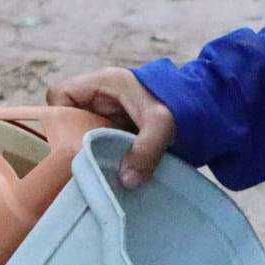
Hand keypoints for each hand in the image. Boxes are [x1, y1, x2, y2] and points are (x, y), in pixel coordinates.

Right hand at [46, 67, 175, 187]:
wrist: (208, 108)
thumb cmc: (182, 104)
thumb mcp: (163, 123)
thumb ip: (146, 149)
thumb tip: (128, 181)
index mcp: (105, 84)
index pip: (61, 93)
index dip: (57, 115)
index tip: (66, 140)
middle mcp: (102, 99)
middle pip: (67, 119)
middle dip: (69, 143)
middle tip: (75, 166)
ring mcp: (109, 116)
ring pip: (80, 135)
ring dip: (85, 155)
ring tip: (90, 175)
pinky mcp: (119, 132)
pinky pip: (98, 146)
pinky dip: (101, 161)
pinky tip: (106, 177)